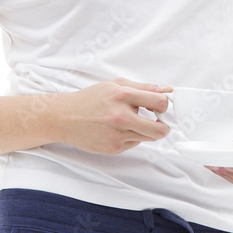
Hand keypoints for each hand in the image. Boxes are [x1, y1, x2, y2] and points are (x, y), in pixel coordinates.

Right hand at [57, 77, 172, 154]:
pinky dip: (132, 137)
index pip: (160, 102)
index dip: (165, 105)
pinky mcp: (113, 148)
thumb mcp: (115, 85)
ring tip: (132, 122)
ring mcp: (117, 134)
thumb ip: (143, 88)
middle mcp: (121, 116)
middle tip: (158, 121)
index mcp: (122, 96)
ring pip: (148, 138)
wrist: (65, 117)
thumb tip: (167, 89)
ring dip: (146, 131)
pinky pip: (134, 144)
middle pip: (159, 129)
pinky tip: (118, 130)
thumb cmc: (90, 99)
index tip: (161, 107)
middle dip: (163, 126)